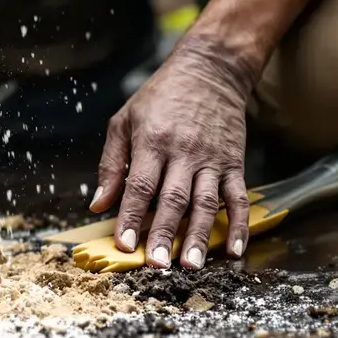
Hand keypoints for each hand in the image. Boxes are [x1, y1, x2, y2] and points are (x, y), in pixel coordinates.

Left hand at [89, 37, 254, 269]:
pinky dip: (239, 225)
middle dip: (163, 235)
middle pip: (172, 199)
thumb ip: (111, 164)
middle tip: (156, 267)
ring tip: (192, 266)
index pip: (139, 186)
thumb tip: (98, 204)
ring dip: (199, 237)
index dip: (131, 216)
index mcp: (152, 141)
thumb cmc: (160, 97)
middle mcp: (183, 152)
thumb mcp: (124, 121)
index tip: (124, 244)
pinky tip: (235, 250)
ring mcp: (212, 159)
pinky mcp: (234, 163)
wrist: (209, 70)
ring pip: (206, 203)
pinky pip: (238, 198)